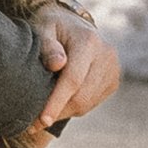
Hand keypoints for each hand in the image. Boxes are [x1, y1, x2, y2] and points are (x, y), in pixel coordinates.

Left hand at [29, 3, 119, 132]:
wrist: (73, 24)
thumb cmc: (52, 27)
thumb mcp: (43, 29)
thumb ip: (47, 46)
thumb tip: (57, 64)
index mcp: (88, 41)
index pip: (73, 79)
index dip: (57, 102)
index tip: (42, 120)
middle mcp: (106, 55)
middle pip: (81, 96)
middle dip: (57, 112)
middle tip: (33, 122)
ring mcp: (113, 69)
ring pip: (86, 104)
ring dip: (64, 112)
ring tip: (44, 109)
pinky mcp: (114, 80)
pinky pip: (91, 103)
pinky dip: (74, 107)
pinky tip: (60, 99)